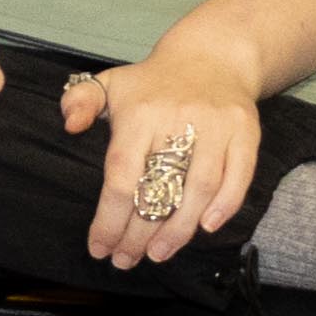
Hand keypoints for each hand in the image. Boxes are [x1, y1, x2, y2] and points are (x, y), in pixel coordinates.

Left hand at [60, 39, 260, 270]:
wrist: (212, 55)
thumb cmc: (153, 82)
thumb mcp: (110, 82)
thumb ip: (80, 100)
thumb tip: (70, 125)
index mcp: (140, 113)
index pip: (121, 177)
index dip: (109, 219)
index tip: (99, 247)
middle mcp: (179, 119)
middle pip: (159, 190)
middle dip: (139, 234)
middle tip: (126, 260)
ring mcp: (216, 126)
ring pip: (198, 190)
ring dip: (178, 230)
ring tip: (158, 254)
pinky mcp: (245, 132)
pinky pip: (238, 176)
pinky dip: (224, 206)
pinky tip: (205, 230)